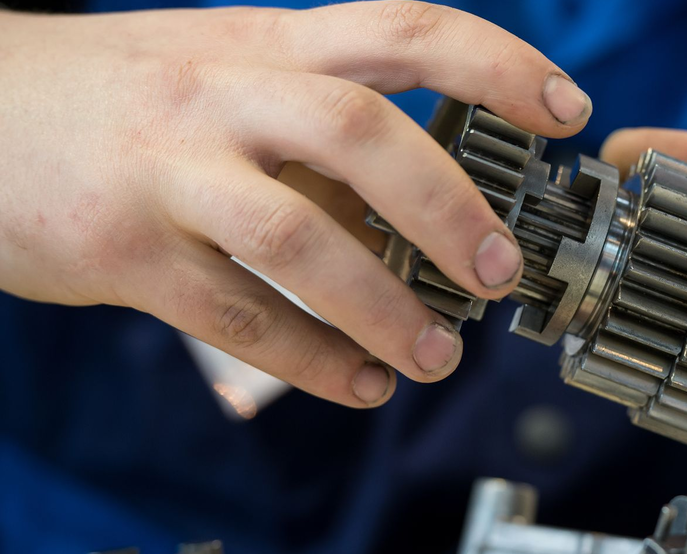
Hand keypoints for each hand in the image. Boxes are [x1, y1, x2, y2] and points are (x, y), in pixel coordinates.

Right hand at [0, 2, 591, 405]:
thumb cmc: (119, 97)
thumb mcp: (224, 72)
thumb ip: (321, 123)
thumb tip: (427, 201)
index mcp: (265, 42)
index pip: (403, 30)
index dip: (495, 64)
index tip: (565, 108)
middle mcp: (222, 95)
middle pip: (360, 131)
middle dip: (448, 204)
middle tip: (497, 271)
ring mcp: (168, 172)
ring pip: (297, 237)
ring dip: (382, 307)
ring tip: (436, 359)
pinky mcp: (122, 250)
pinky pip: (236, 316)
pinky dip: (311, 359)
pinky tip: (358, 383)